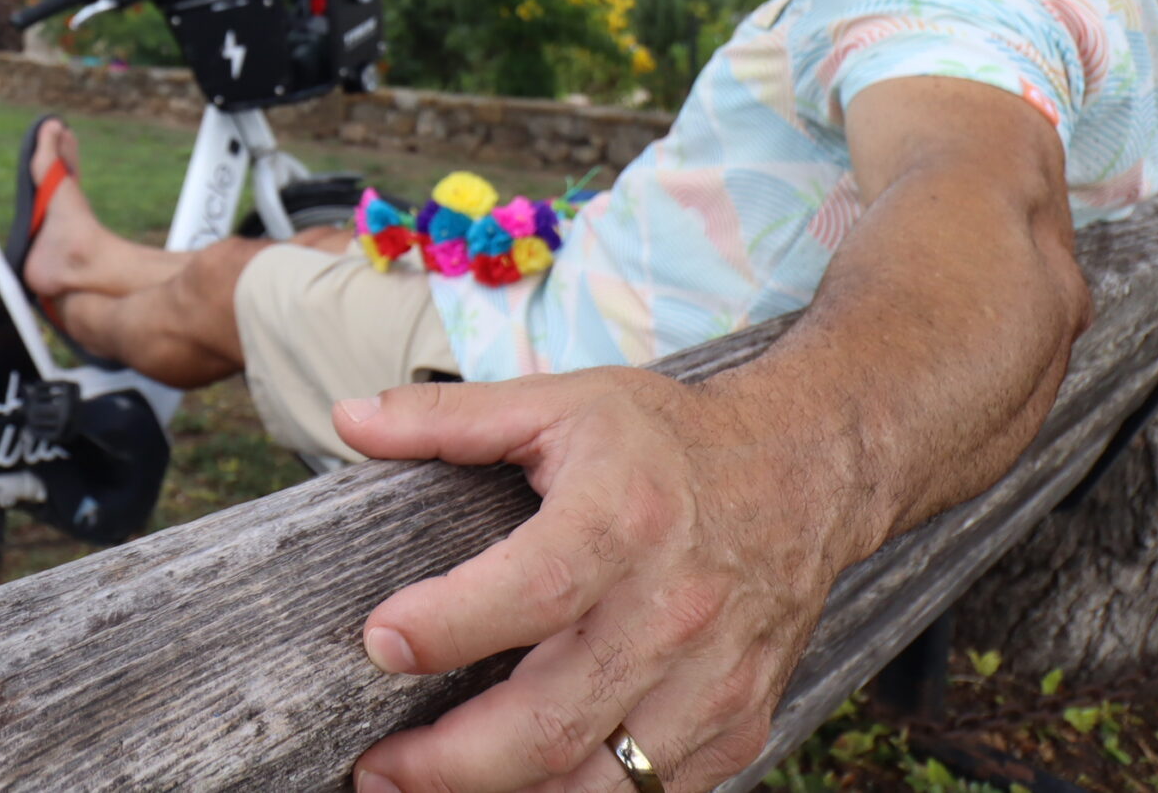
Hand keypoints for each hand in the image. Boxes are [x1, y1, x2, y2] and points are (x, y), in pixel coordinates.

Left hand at [335, 370, 849, 792]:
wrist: (809, 471)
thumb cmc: (666, 439)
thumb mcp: (561, 404)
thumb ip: (450, 420)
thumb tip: (348, 420)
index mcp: (623, 521)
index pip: (529, 593)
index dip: (446, 627)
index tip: (378, 642)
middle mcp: (673, 610)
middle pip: (551, 720)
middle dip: (447, 762)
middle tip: (372, 768)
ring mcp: (713, 680)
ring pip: (597, 781)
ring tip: (419, 790)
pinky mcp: (738, 724)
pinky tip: (515, 788)